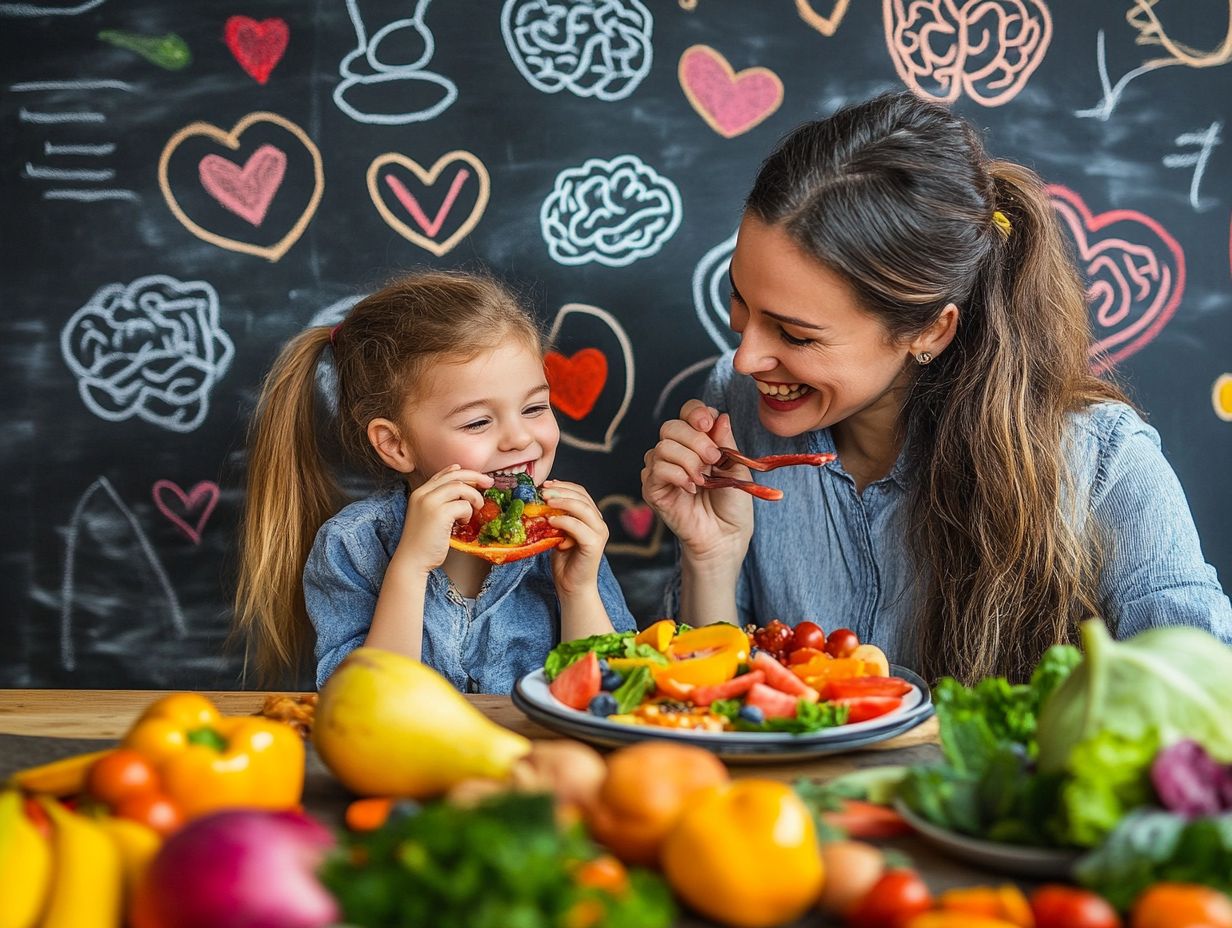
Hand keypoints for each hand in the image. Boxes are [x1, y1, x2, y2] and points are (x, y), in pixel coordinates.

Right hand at [393, 465, 492, 572]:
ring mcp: (430, 502)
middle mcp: (423, 494)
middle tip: (489, 482)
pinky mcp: (439, 514)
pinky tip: (464, 523)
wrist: (411, 560)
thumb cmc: (423, 542)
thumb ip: (439, 502)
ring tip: (477, 509)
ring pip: (461, 487)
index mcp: (419, 493)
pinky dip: (469, 513)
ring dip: (474, 497)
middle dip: (475, 477)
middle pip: (454, 475)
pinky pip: (464, 505)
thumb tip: (461, 490)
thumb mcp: (428, 516)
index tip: (476, 477)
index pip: (443, 474)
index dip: (461, 472)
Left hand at [540, 480, 608, 597]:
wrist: (572, 586)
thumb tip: (539, 502)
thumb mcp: (558, 533)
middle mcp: (599, 523)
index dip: (563, 485)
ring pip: (583, 508)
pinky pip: (578, 527)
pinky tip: (550, 520)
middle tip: (543, 491)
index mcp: (591, 518)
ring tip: (545, 501)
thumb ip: (556, 518)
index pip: (581, 493)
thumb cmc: (564, 561)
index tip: (545, 484)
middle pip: (582, 497)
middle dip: (561, 490)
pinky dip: (563, 521)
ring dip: (563, 502)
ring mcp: (599, 533)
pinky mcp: (594, 544)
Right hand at [641, 400, 753, 564]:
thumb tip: (719, 416)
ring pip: (663, 446)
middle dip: (695, 440)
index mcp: (697, 442)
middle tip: (713, 460)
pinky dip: (677, 475)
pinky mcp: (652, 489)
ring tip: (702, 479)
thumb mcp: (735, 467)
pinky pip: (656, 469)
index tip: (709, 425)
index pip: (687, 413)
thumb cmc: (732, 504)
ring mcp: (660, 470)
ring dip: (688, 461)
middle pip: (671, 426)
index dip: (696, 413)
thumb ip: (725, 442)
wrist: (726, 536)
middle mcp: (675, 452)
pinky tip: (691, 488)